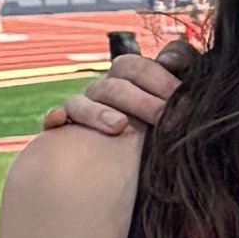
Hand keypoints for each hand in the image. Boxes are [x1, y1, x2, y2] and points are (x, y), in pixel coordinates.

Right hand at [42, 33, 195, 141]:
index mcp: (131, 83)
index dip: (158, 76)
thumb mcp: (179, 108)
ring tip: (118, 126)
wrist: (140, 178)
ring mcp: (83, 111)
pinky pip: (54, 119)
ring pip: (81, 101)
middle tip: (163, 117)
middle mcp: (104, 94)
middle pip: (112, 85)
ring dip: (98, 112)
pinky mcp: (64, 132)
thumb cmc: (165, 134)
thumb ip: (184, 78)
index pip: (136, 66)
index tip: (180, 95)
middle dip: (139, 99)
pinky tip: (60, 122)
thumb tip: (170, 59)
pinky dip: (55, 117)